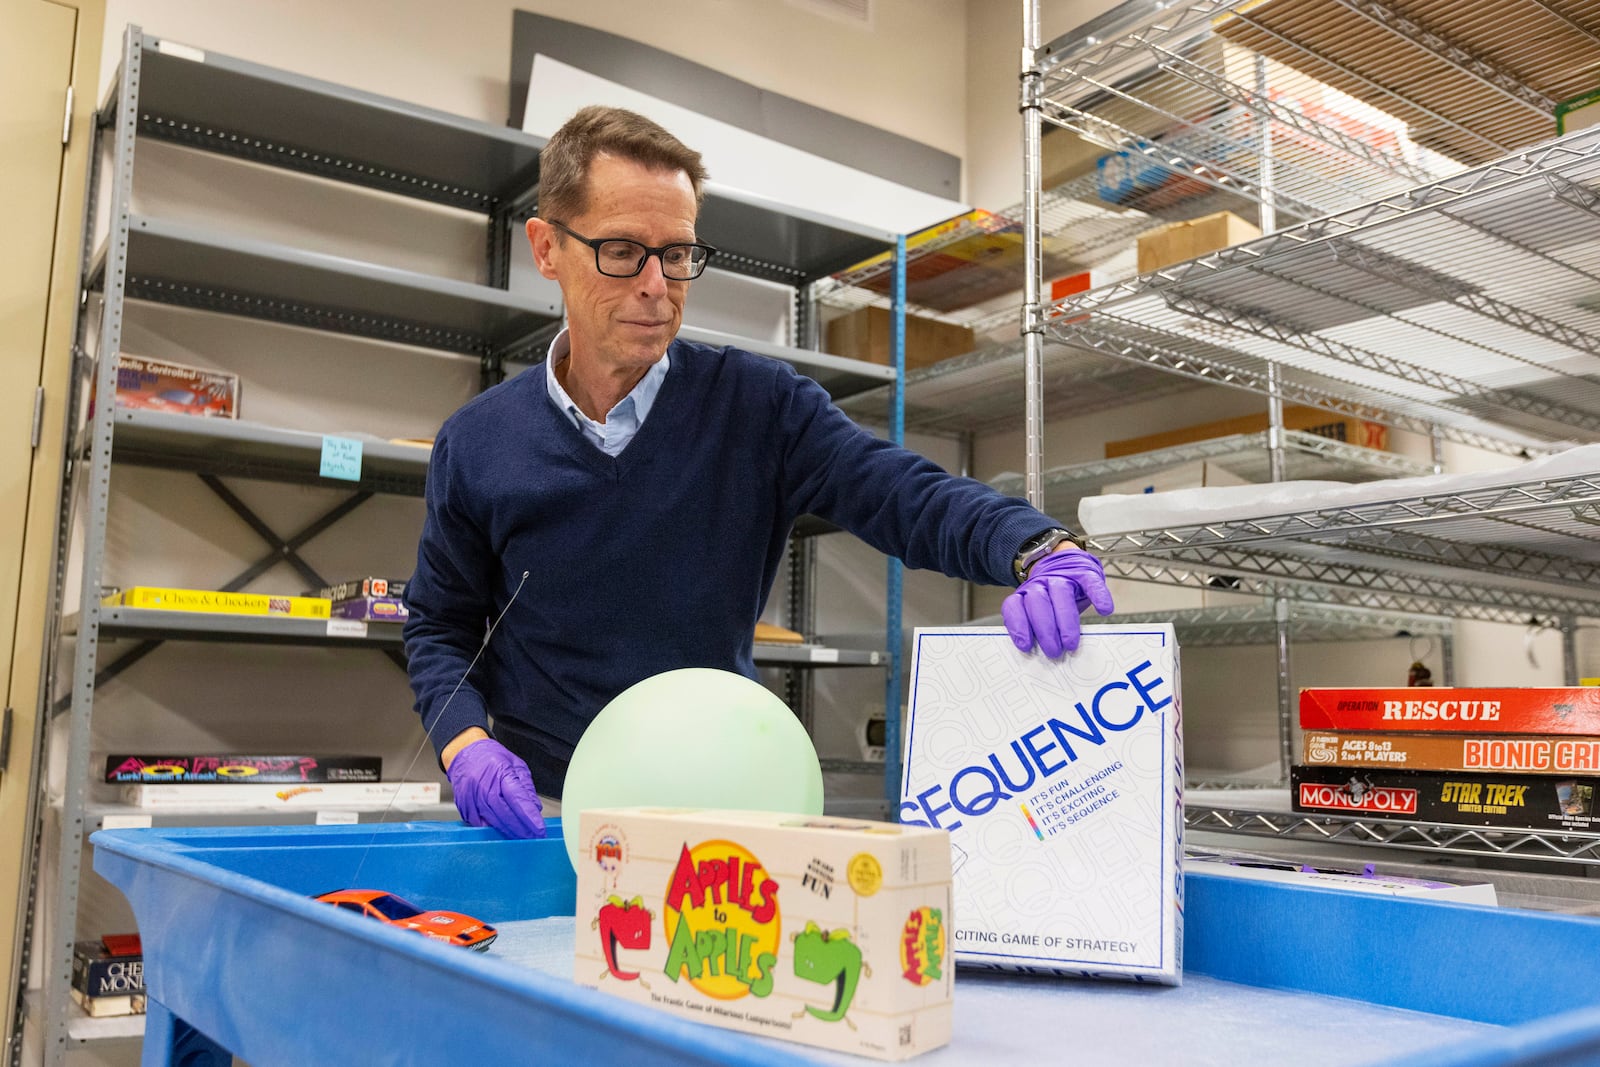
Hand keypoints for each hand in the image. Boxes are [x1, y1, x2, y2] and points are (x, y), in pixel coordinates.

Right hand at [445, 738, 546, 838]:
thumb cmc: (491, 757)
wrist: (465, 753)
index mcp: (501, 773)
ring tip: (521, 838)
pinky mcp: (465, 806)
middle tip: (534, 837)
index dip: (529, 816)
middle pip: (505, 814)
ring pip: (493, 821)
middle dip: (521, 829)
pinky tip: (502, 832)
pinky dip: (492, 830)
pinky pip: (479, 823)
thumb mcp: (515, 765)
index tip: (539, 829)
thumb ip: (526, 787)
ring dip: (509, 832)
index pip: (518, 799)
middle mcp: (485, 786)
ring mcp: (472, 798)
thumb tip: (534, 808)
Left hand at [1001, 547, 1115, 656]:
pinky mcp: (1085, 572)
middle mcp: (1041, 582)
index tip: (1025, 646)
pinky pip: (1091, 583)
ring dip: (1065, 621)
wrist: (1065, 559)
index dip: (1019, 626)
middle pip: (1038, 603)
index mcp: (1026, 593)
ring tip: (1070, 643)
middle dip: (1044, 629)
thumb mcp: (1039, 608)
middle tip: (1053, 651)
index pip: (1015, 606)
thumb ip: (1036, 625)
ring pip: (1061, 594)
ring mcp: (1063, 576)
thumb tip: (1037, 652)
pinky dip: (1099, 596)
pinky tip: (1104, 610)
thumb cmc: (1053, 594)